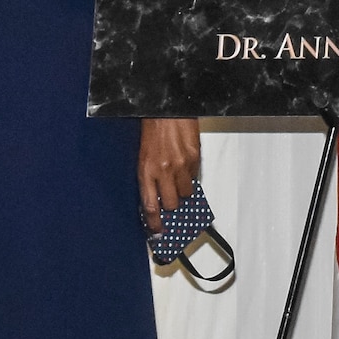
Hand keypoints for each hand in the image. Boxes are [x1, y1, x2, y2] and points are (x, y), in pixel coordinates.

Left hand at [138, 118, 202, 233]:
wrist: (166, 108)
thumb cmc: (152, 128)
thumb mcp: (143, 155)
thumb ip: (150, 176)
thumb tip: (156, 195)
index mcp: (146, 170)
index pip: (150, 206)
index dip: (154, 223)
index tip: (157, 230)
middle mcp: (163, 170)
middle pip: (170, 204)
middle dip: (170, 205)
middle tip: (169, 201)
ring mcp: (181, 165)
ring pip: (186, 193)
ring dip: (182, 191)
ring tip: (177, 180)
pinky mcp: (194, 157)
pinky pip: (195, 177)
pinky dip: (190, 176)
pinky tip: (184, 167)